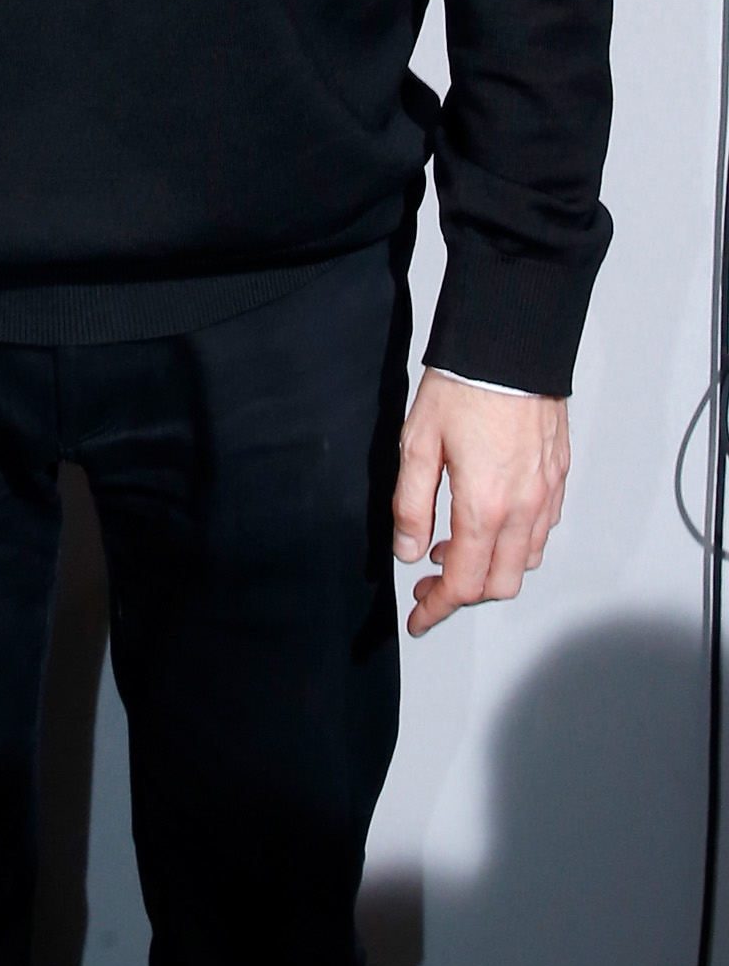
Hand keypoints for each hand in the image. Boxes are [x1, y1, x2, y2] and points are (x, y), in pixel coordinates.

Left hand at [393, 371, 569, 636]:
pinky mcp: (558, 478)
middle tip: (430, 584)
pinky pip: (542, 531)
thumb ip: (411, 505)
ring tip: (453, 549)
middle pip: (499, 584)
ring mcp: (546, 495)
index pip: (463, 583)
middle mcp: (523, 509)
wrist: (509, 348)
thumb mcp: (417, 445)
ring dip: (490, 568)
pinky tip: (489, 524)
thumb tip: (409, 551)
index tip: (419, 617)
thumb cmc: (463, 389)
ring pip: (525, 561)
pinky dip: (515, 543)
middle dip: (463, 594)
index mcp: (484, 507)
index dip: (437, 608)